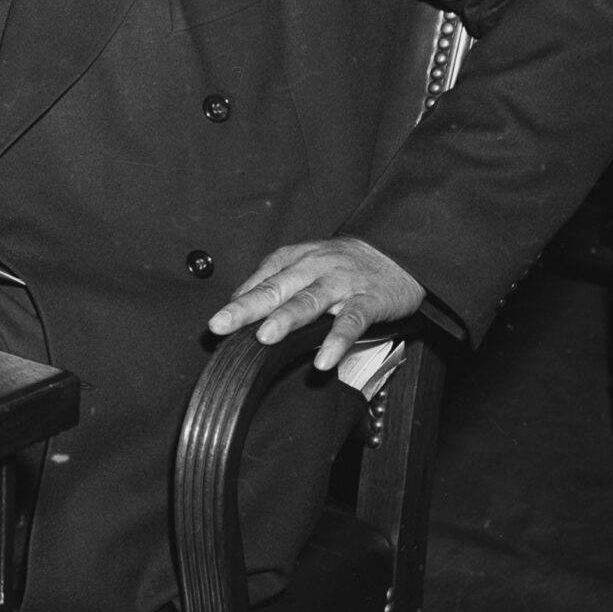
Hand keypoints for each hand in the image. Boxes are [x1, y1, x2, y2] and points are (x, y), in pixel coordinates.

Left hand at [207, 237, 424, 373]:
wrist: (397, 251)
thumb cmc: (343, 263)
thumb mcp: (303, 263)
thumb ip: (272, 281)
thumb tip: (238, 302)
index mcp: (293, 260)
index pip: (259, 283)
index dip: (236, 303)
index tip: (215, 324)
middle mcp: (313, 268)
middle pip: (275, 289)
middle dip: (246, 307)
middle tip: (221, 324)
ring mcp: (340, 284)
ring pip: (309, 301)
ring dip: (285, 319)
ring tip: (265, 337)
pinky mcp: (368, 300)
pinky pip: (351, 322)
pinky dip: (336, 340)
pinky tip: (323, 360)